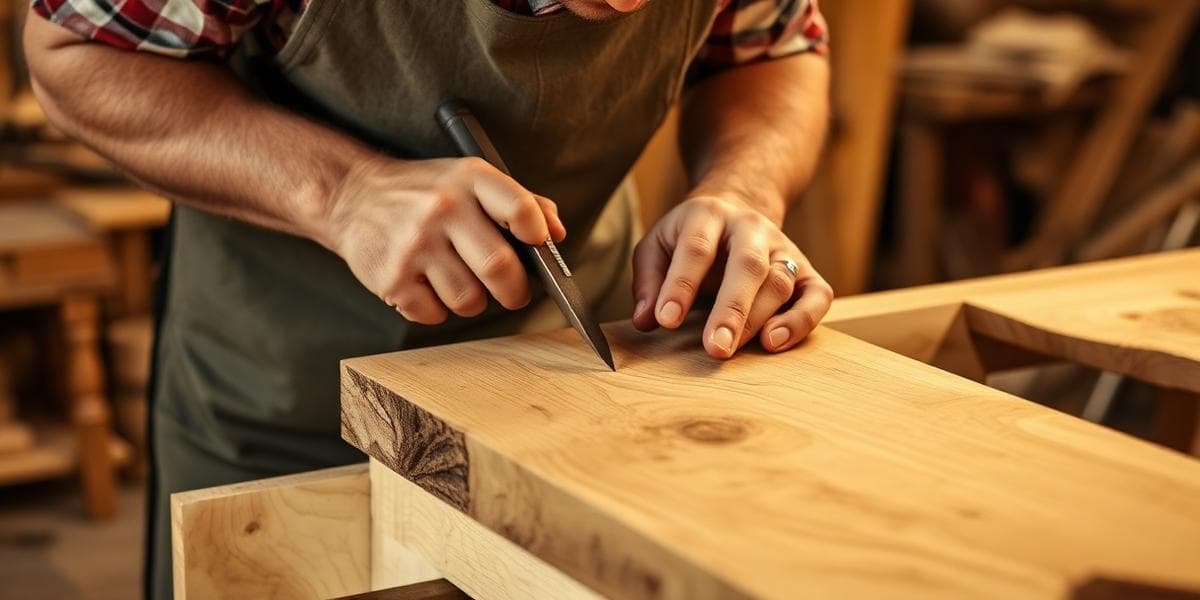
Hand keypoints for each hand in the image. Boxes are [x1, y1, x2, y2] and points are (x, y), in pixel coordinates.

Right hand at [321, 157, 565, 324]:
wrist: (353, 195)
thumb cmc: (425, 193)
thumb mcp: (470, 180)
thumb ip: (519, 201)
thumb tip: (556, 234)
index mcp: (470, 180)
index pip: (520, 209)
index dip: (538, 234)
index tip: (537, 246)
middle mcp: (443, 209)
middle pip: (499, 268)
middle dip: (516, 291)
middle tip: (513, 292)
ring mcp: (414, 245)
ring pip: (469, 301)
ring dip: (473, 302)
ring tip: (460, 283)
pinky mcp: (391, 278)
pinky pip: (434, 315)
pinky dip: (437, 309)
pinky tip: (428, 287)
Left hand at [631, 195, 832, 358]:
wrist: (739, 205)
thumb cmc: (691, 236)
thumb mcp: (658, 244)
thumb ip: (648, 281)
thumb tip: (645, 321)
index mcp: (708, 215)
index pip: (696, 248)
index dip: (681, 285)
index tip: (666, 321)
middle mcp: (751, 227)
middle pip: (748, 265)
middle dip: (731, 310)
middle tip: (715, 349)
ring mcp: (783, 248)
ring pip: (780, 282)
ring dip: (759, 319)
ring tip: (734, 350)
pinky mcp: (806, 270)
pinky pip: (817, 296)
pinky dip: (801, 321)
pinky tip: (774, 342)